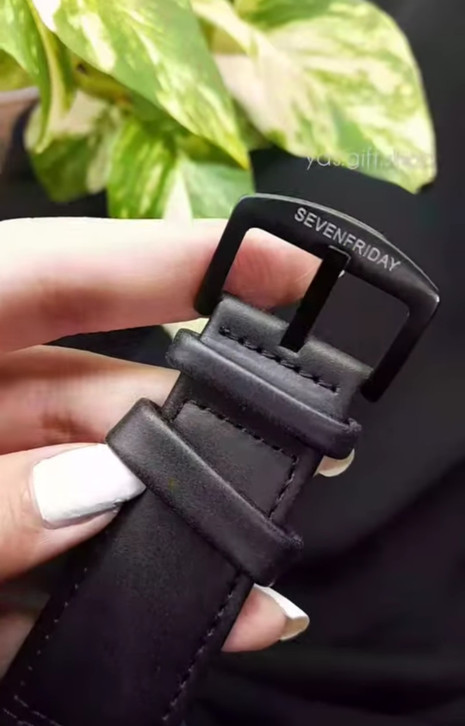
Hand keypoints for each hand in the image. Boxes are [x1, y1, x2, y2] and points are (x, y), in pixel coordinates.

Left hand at [0, 216, 350, 674]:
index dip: (182, 258)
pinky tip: (173, 619)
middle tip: (284, 453)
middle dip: (193, 425)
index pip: (69, 268)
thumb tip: (106, 488)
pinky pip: (38, 568)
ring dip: (164, 524)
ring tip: (246, 568)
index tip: (293, 270)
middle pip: (94, 389)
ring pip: (81, 484)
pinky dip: (96, 600)